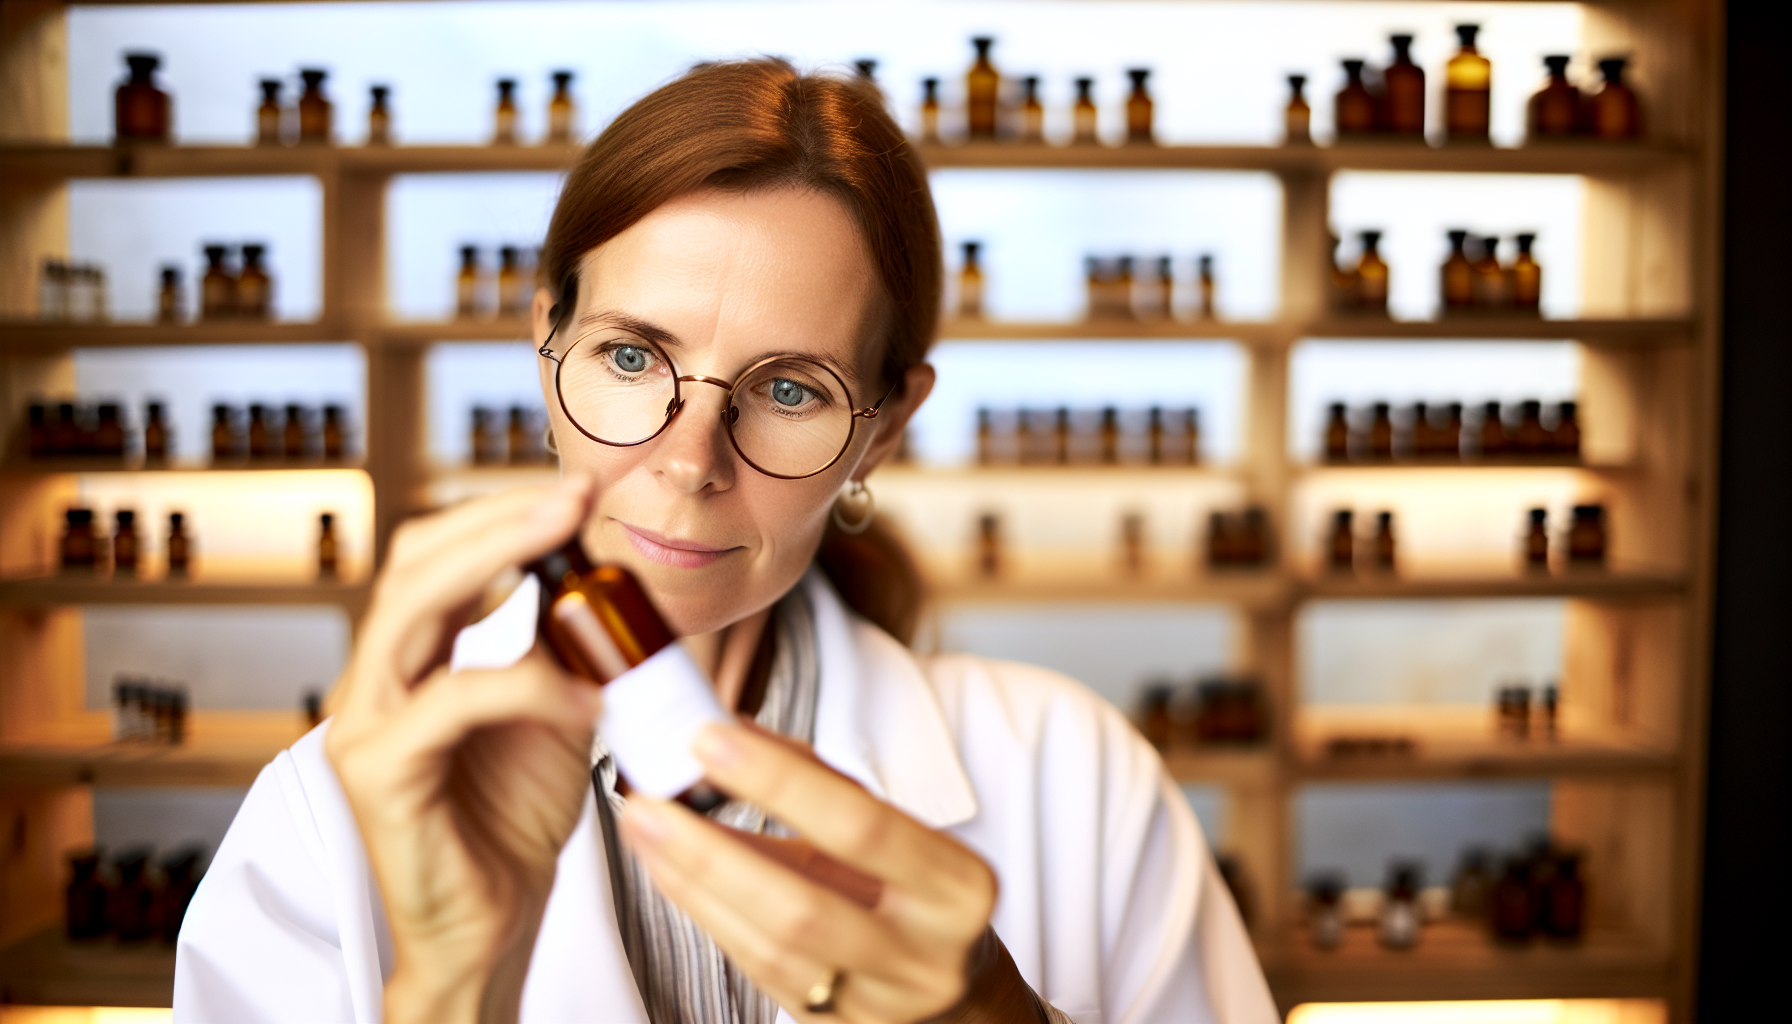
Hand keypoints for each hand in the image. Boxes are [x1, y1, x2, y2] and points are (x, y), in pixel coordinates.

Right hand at [325, 476, 602, 1023]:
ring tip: (571, 541)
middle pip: (414, 564)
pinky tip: (587, 696)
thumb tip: (600, 569)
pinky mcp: (379, 771)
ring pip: (414, 610)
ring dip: (498, 562)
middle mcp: (373, 681)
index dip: (499, 514)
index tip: (577, 489)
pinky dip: (530, 685)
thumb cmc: (514, 818)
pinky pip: (456, 699)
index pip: (433, 556)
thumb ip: (555, 643)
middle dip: (497, 518)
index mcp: (408, 659)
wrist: (494, 922)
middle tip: (574, 493)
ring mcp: (365, 724)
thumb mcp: (551, 707)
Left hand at [617, 722, 1041, 1022]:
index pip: (860, 826)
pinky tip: (672, 873)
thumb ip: (817, 784)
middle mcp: (925, 954)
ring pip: (770, 948)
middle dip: (713, 851)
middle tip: (650, 801)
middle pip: (803, 907)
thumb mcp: (891, 833)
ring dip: (695, 884)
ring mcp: (880, 1005)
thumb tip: (734, 733)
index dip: (780, 782)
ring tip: (646, 830)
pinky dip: (708, 915)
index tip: (712, 740)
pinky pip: (758, 971)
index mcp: (957, 886)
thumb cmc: (913, 894)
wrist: (950, 993)